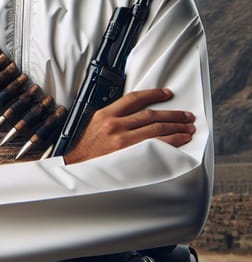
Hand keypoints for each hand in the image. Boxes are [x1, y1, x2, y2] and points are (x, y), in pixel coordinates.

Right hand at [65, 88, 195, 163]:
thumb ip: (112, 117)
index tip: (167, 94)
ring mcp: (122, 140)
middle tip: (187, 116)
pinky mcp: (129, 155)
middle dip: (173, 115)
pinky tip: (181, 140)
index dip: (154, 94)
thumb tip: (134, 113)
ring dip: (176, 127)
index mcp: (105, 115)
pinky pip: (156, 145)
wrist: (74, 167)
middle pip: (151, 115)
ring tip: (188, 127)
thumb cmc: (84, 148)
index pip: (134, 99)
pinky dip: (172, 142)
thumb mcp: (93, 124)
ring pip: (156, 129)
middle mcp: (114, 125)